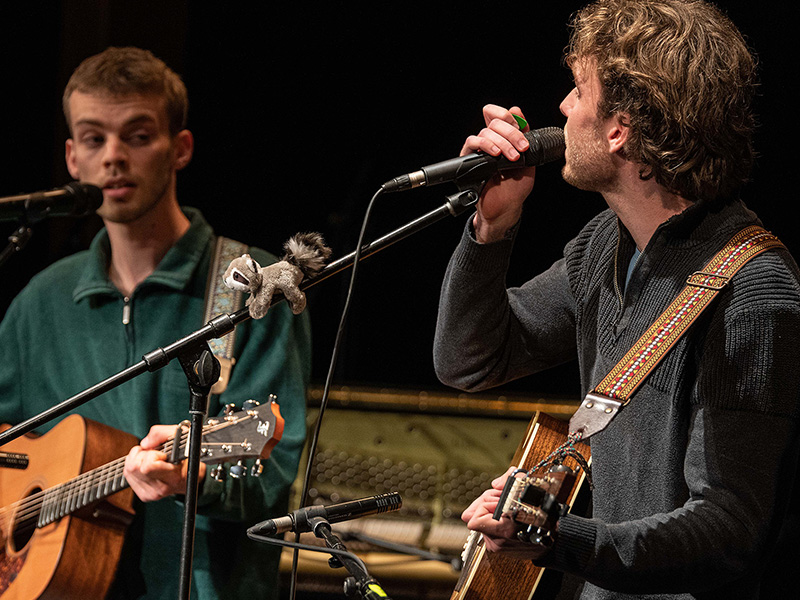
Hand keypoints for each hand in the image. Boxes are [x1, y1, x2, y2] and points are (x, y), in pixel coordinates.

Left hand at [123, 424, 206, 501]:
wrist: (191, 475)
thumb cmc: (187, 454)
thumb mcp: (181, 435)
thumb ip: (161, 434)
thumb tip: (144, 444)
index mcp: (173, 476)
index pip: (148, 467)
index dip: (152, 455)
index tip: (162, 454)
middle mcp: (161, 488)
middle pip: (133, 467)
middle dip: (141, 454)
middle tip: (154, 453)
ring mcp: (152, 494)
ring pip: (128, 471)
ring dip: (137, 459)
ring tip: (151, 458)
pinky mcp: (144, 496)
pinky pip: (128, 476)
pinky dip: (134, 467)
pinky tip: (146, 465)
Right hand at [461, 104, 536, 243]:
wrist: (505, 207)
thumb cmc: (516, 187)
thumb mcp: (528, 158)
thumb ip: (524, 135)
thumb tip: (516, 110)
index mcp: (504, 138)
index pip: (500, 115)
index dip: (508, 115)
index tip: (520, 125)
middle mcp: (491, 141)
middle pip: (495, 121)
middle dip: (511, 133)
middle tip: (521, 148)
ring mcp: (480, 149)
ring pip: (486, 131)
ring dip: (503, 142)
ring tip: (512, 157)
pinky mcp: (469, 158)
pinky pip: (472, 142)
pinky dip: (485, 144)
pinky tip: (495, 155)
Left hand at [462, 469, 552, 560]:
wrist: (554, 537)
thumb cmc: (543, 514)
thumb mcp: (529, 487)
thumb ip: (509, 479)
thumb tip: (496, 484)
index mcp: (505, 530)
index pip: (474, 519)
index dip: (484, 504)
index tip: (498, 500)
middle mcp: (498, 542)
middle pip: (475, 518)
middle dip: (487, 505)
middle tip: (502, 501)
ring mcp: (498, 547)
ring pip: (481, 524)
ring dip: (490, 514)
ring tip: (507, 509)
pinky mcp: (499, 549)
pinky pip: (488, 531)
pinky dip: (494, 522)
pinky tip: (507, 518)